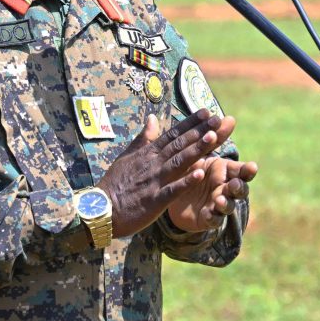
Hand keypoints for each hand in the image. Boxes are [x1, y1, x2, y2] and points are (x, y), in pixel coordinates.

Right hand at [97, 109, 232, 237]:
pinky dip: (186, 181)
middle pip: (179, 144)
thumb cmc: (115, 183)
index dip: (190, 123)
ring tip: (213, 137)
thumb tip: (152, 118)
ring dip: (196, 149)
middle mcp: (153, 164)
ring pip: (179, 162)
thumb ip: (143, 138)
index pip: (172, 134)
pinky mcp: (154, 200)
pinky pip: (173, 190)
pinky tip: (200, 174)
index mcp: (148, 154)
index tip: (206, 111)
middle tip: (217, 118)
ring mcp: (154, 181)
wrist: (101, 209)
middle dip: (199, 131)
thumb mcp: (127, 156)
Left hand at [165, 131, 257, 233]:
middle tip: (236, 183)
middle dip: (239, 186)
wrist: (174, 195)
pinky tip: (209, 212)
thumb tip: (230, 117)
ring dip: (227, 202)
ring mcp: (218, 203)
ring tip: (220, 199)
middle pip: (239, 188)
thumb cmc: (191, 169)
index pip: (241, 170)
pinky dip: (213, 215)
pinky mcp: (208, 217)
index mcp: (224, 171)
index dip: (247, 170)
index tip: (253, 166)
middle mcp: (225, 187)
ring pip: (229, 204)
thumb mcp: (199, 153)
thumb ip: (214, 137)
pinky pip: (214, 218)